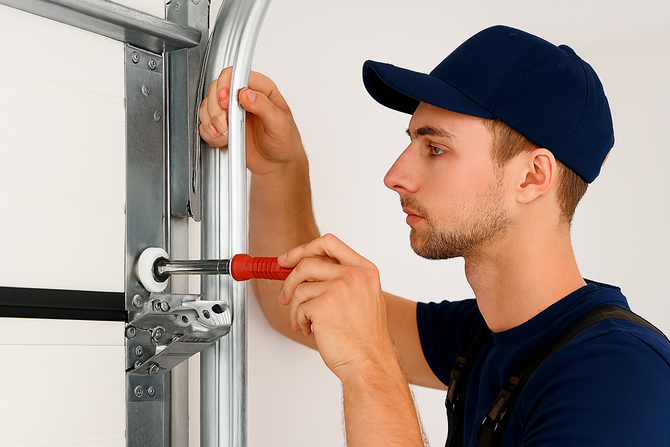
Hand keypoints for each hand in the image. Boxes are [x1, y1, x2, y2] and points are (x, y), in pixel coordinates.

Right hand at [198, 68, 304, 175]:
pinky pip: (206, 124)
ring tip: (226, 134)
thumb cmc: (284, 142)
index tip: (225, 101)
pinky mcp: (224, 126)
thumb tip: (246, 93)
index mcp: (261, 90)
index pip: (236, 75)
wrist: (278, 164)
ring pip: (208, 106)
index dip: (225, 86)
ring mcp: (232, 112)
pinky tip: (223, 139)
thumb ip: (263, 105)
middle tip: (225, 124)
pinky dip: (209, 132)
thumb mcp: (279, 123)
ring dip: (211, 121)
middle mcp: (244, 98)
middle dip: (216, 108)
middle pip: (216, 90)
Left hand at [278, 234, 397, 379]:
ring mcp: (339, 289)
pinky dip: (298, 320)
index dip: (304, 249)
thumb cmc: (365, 337)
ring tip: (303, 321)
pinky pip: (298, 307)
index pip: (329, 243)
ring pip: (299, 287)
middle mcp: (354, 275)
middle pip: (308, 262)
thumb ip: (341, 279)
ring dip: (295, 307)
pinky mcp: (323, 306)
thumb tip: (307, 270)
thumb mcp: (363, 297)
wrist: (370, 362)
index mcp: (365, 270)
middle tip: (284, 294)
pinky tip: (309, 329)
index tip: (288, 259)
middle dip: (289, 279)